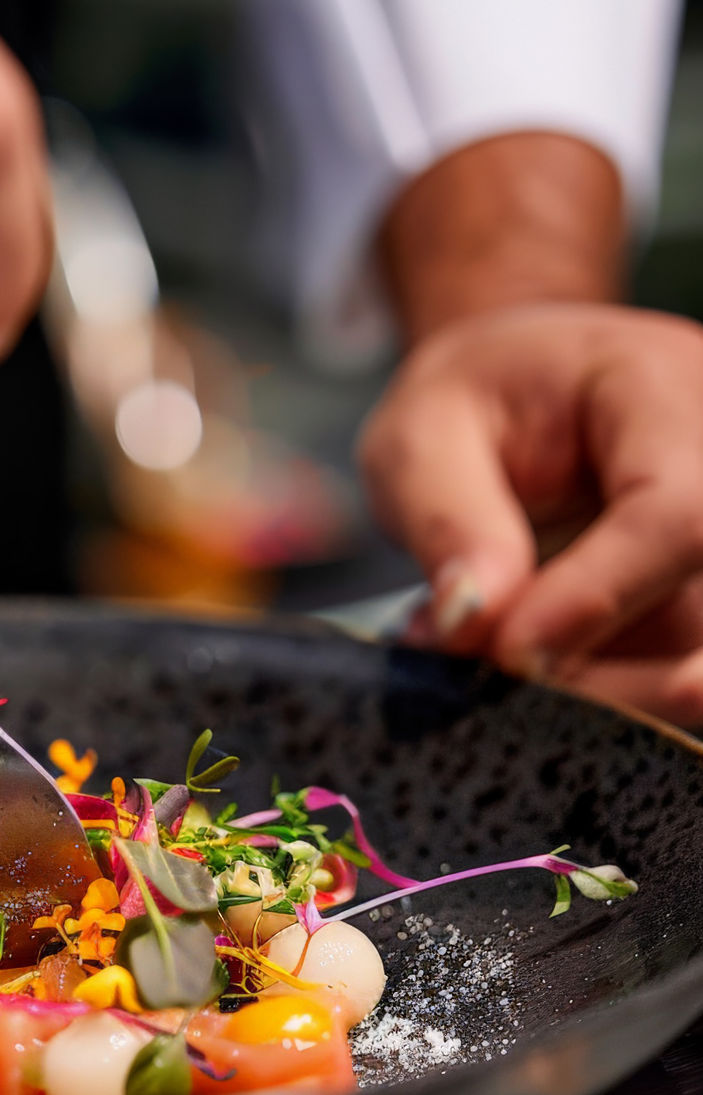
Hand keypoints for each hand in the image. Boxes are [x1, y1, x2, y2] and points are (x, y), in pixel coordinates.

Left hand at [359, 302, 702, 725]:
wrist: (500, 413)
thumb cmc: (464, 412)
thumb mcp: (420, 440)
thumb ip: (447, 521)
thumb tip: (473, 619)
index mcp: (664, 390)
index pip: (677, 510)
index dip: (598, 597)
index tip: (508, 655)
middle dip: (612, 669)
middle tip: (498, 688)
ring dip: (614, 699)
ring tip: (503, 689)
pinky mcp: (699, 608)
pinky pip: (678, 675)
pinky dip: (614, 704)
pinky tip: (539, 700)